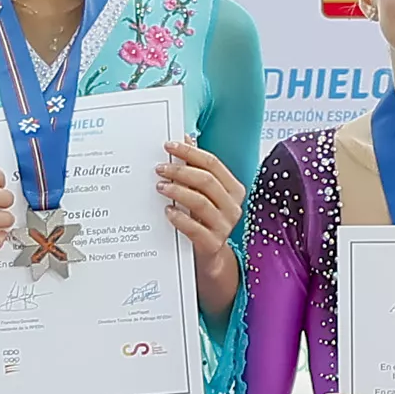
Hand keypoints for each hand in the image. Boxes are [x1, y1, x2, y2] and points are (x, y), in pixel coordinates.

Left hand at [155, 137, 244, 255]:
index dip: (190, 153)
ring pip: (200, 202)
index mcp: (234, 189)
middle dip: (181, 171)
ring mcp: (224, 226)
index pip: (213, 164)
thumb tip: (186, 139)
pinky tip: (167, 211)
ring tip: (160, 186)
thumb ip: (197, 167)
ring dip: (178, 191)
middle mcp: (233, 207)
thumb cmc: (205, 219)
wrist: (211, 254)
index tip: (169, 146)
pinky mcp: (212, 244)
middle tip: (160, 168)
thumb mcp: (204, 193)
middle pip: (207, 181)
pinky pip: (194, 228)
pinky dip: (179, 217)